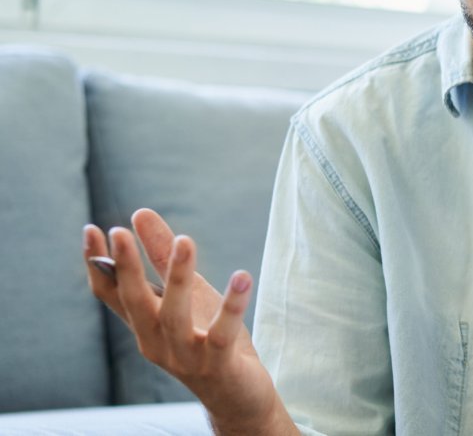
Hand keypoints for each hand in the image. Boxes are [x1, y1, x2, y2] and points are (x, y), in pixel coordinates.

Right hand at [83, 209, 287, 430]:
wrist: (238, 397)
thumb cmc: (209, 341)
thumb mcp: (188, 294)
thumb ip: (164, 258)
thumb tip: (140, 214)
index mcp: (145, 326)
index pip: (111, 295)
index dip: (98, 265)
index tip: (91, 229)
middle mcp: (156, 342)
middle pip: (135, 303)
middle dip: (126, 268)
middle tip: (120, 231)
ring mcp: (185, 356)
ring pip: (175, 315)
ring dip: (179, 277)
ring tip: (186, 239)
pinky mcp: (218, 363)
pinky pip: (222, 333)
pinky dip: (232, 305)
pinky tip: (242, 275)